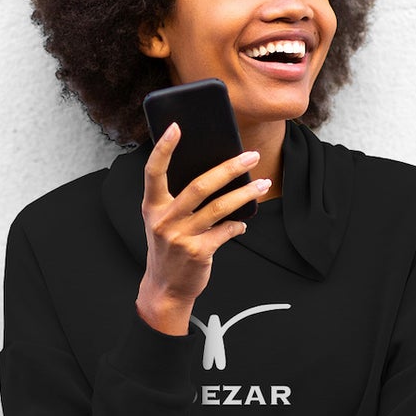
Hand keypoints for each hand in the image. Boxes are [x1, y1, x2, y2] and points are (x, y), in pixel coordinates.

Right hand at [136, 124, 266, 334]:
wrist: (165, 289)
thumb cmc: (168, 248)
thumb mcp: (162, 222)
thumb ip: (177, 201)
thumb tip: (215, 175)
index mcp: (152, 207)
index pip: (154, 171)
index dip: (164, 148)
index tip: (176, 127)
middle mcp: (164, 219)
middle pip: (200, 186)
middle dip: (229, 168)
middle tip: (251, 156)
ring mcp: (181, 237)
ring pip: (219, 207)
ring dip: (245, 194)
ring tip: (263, 184)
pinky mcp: (198, 252)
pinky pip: (225, 231)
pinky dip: (237, 226)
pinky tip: (242, 224)